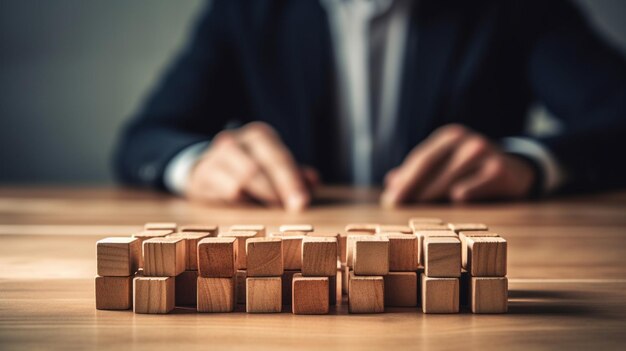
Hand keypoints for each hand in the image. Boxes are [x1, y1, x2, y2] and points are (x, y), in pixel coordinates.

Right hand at [185, 122, 317, 210]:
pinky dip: (241, 206)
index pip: (277, 157)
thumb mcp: (275, 165)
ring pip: (238, 184)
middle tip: (291, 211)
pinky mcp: (202, 177)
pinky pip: (223, 196)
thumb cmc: (252, 166)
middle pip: (255, 170)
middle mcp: (234, 142)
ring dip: (257, 201)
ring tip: (272, 213)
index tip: (301, 202)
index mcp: (258, 136)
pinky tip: (251, 211)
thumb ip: (295, 173)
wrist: (208, 166)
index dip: (290, 181)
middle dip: (275, 193)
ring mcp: (214, 158)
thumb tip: (314, 182)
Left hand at [381, 124, 536, 205]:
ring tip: (417, 214)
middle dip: (411, 188)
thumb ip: (420, 171)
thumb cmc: (473, 170)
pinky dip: (463, 193)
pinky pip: (475, 185)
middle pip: (430, 166)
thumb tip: (390, 182)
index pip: (421, 159)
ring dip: (431, 197)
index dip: (404, 180)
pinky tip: (453, 202)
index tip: (390, 199)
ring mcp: (484, 152)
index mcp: (450, 137)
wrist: (518, 170)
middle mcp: (466, 140)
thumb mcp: (448, 164)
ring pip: (449, 178)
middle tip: (397, 207)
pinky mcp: (500, 169)